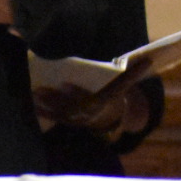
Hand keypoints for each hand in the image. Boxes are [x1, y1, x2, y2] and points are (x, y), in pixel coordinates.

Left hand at [34, 56, 152, 132]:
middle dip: (58, 98)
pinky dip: (41, 110)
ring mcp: (75, 119)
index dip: (77, 91)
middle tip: (44, 87)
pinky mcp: (64, 120)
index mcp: (100, 102)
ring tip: (36, 92)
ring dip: (47, 104)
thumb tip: (148, 59)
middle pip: (72, 106)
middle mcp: (87, 113)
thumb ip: (133, 73)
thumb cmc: (111, 96)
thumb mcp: (122, 86)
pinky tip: (31, 101)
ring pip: (59, 112)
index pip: (90, 97)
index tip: (64, 82)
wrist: (106, 119)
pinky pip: (52, 116)